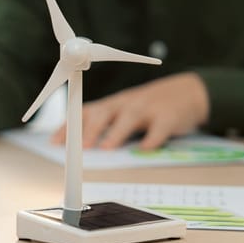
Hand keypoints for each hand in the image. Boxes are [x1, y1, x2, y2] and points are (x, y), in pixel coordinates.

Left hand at [50, 72, 208, 149]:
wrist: (188, 92)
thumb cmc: (147, 106)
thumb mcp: (123, 111)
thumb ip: (103, 125)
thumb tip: (77, 148)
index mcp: (112, 104)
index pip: (85, 112)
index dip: (69, 126)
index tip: (55, 142)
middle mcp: (126, 103)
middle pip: (104, 113)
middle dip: (90, 130)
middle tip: (80, 148)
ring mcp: (148, 108)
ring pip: (129, 118)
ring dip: (116, 133)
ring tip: (106, 149)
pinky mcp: (169, 116)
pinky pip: (160, 128)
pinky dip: (153, 139)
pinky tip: (145, 149)